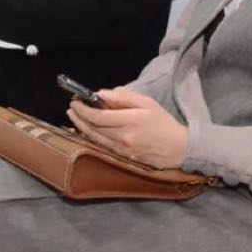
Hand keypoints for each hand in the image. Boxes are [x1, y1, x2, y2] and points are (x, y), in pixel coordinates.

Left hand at [67, 87, 187, 169]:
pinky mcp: (123, 158)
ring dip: (81, 128)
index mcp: (130, 121)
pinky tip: (86, 131)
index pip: (98, 117)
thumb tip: (101, 94)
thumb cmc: (164, 123)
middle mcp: (123, 137)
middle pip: (93, 128)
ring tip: (74, 117)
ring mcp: (122, 150)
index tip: (75, 101)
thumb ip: (123, 97)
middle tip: (72, 108)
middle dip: (79, 117)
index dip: (83, 110)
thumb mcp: (147, 103)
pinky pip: (102, 147)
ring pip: (95, 139)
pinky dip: (91, 138)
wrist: (180, 149)